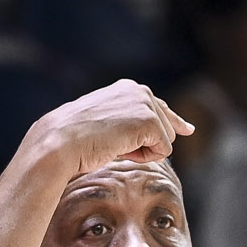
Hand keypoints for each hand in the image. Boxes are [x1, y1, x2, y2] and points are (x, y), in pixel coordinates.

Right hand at [26, 78, 194, 179]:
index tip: (187, 130)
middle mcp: (138, 90)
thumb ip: (127, 124)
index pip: (158, 107)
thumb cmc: (73, 139)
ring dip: (143, 152)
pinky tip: (121, 151)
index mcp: (126, 88)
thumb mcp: (102, 124)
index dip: (172, 122)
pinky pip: (163, 150)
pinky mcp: (149, 120)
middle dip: (147, 144)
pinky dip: (144, 158)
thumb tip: (149, 136)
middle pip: (167, 126)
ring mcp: (145, 103)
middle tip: (114, 144)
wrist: (59, 142)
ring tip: (112, 146)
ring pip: (165, 139)